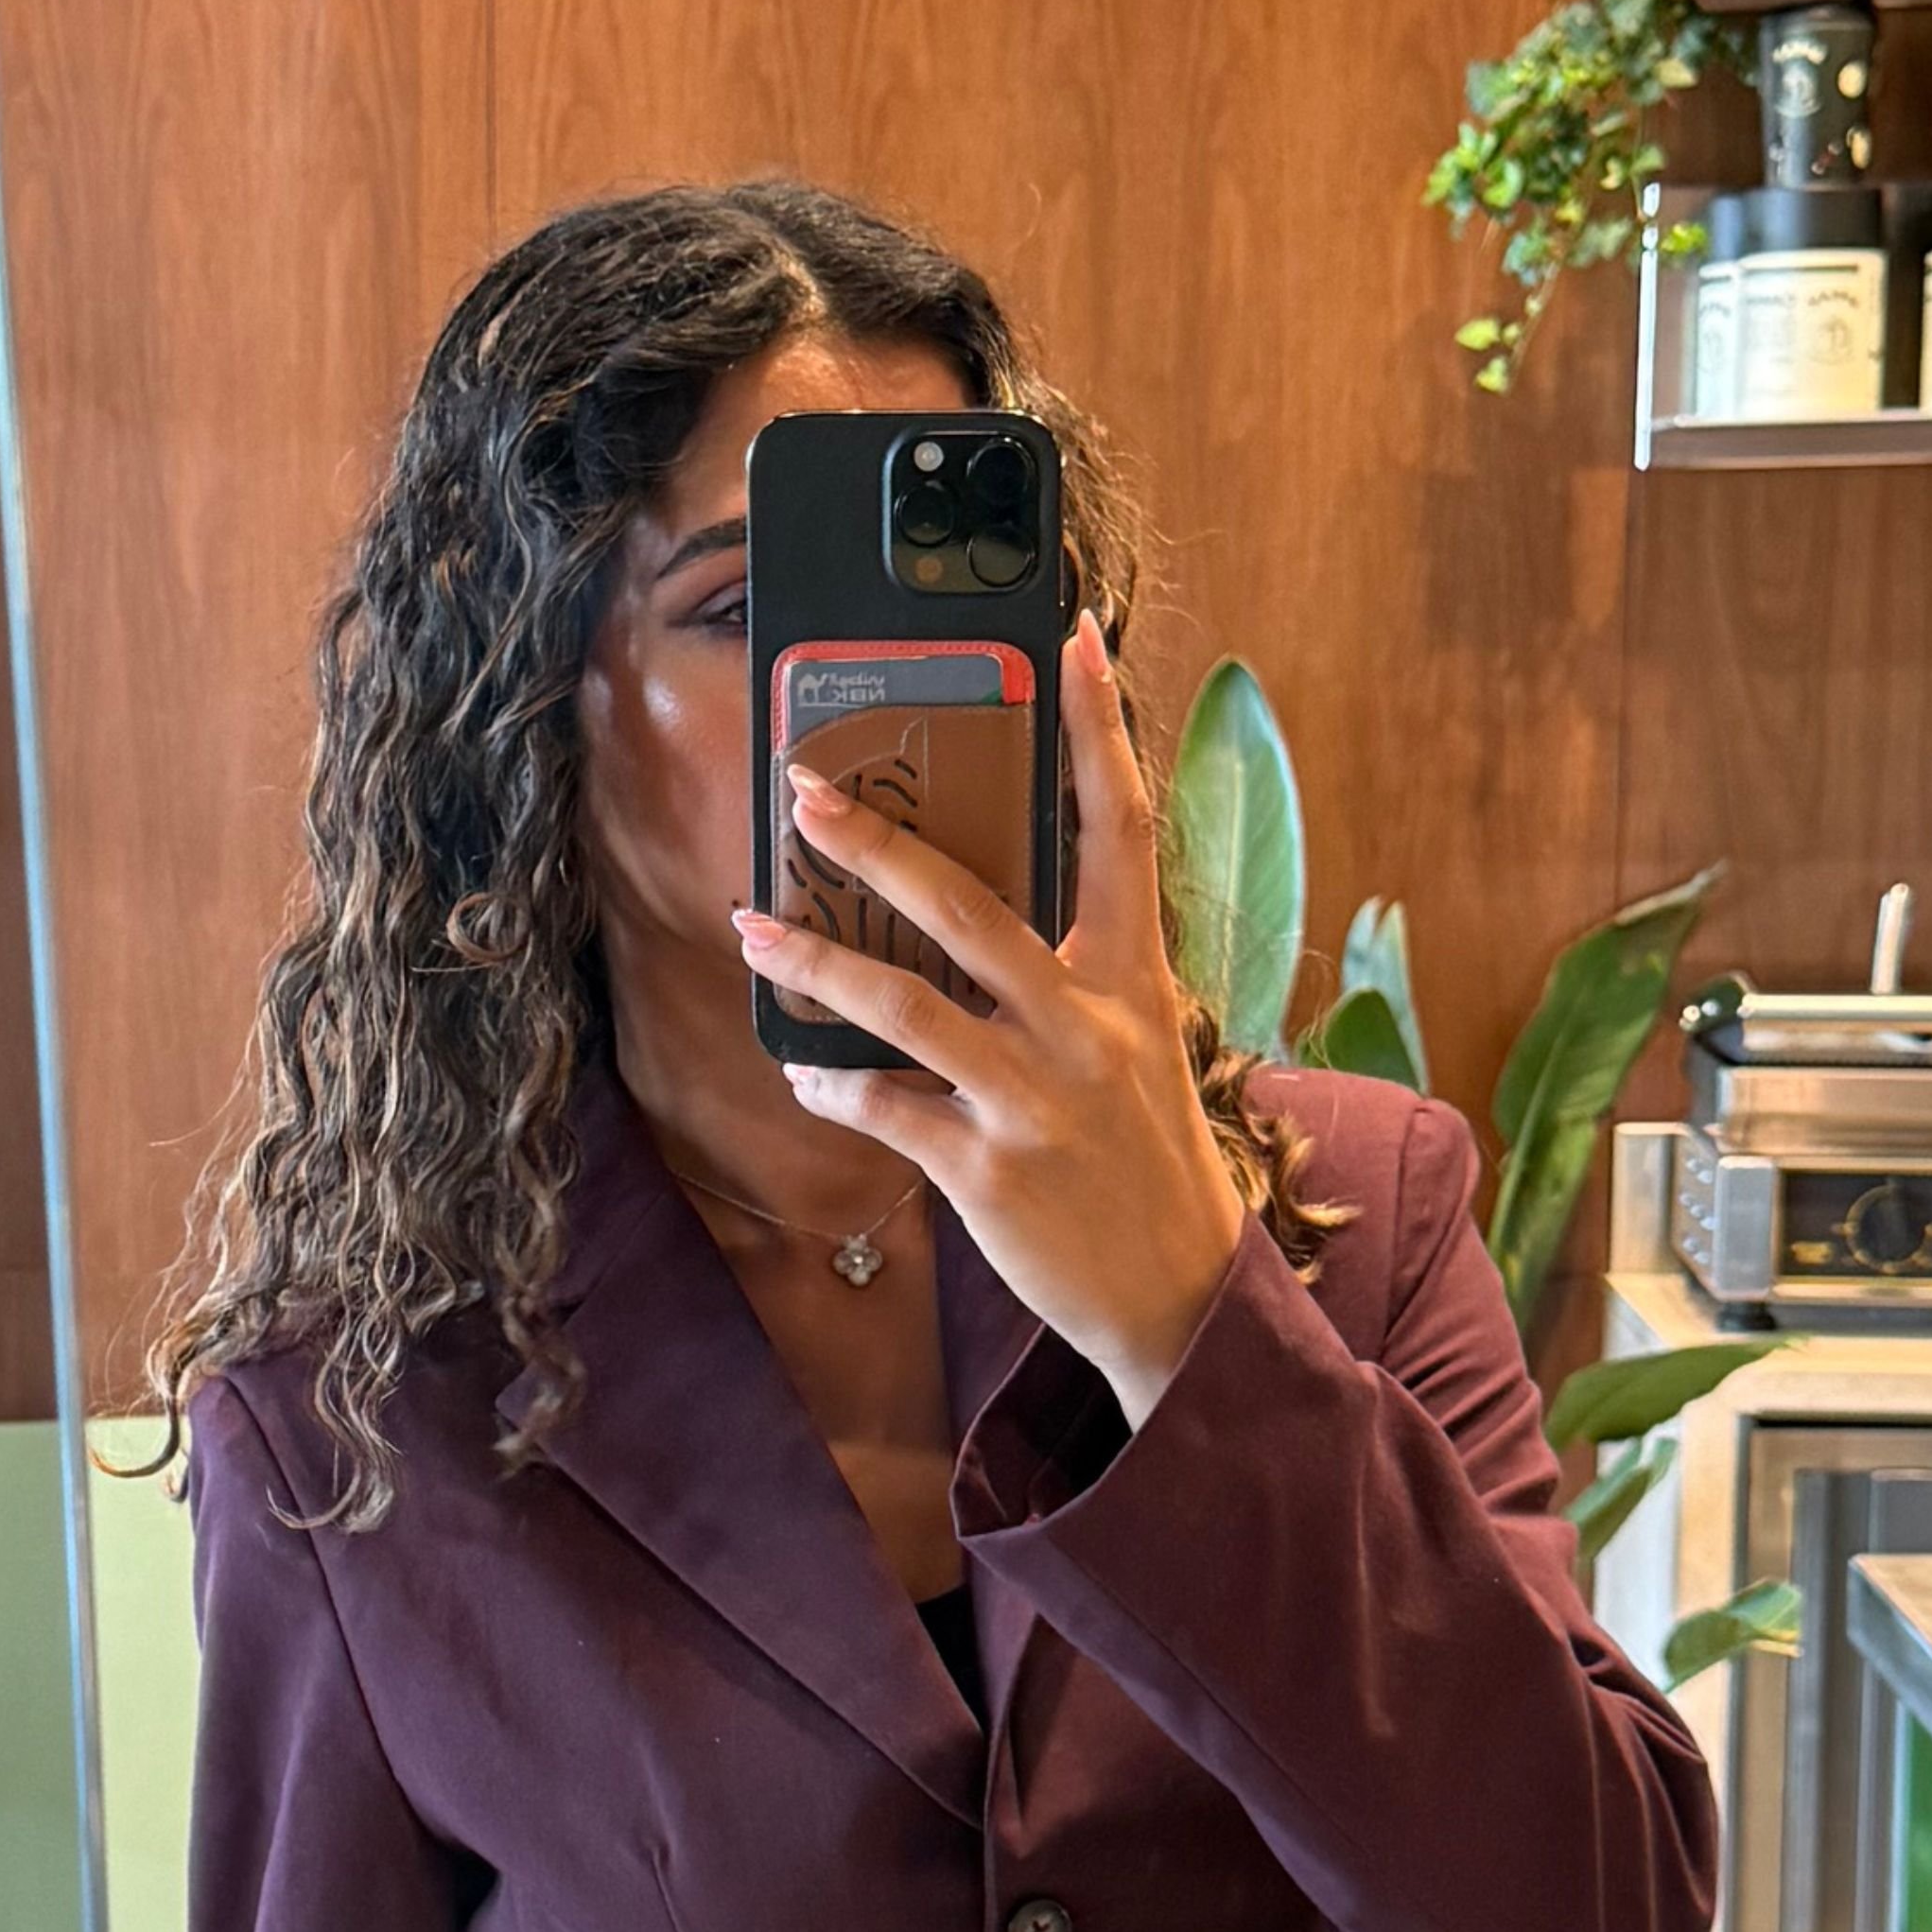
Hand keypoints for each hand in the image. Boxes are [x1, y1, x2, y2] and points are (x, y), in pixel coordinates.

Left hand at [732, 614, 1251, 1430]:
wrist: (1178, 1292)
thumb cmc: (1146, 1156)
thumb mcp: (1140, 1044)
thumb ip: (1075, 973)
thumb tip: (980, 912)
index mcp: (1134, 976)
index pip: (1121, 825)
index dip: (1099, 727)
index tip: (1070, 639)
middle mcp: (1086, 1024)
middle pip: (971, 907)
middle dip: (879, 844)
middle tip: (806, 794)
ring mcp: (1034, 1098)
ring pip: (905, 1007)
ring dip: (817, 963)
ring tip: (753, 929)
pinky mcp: (988, 1170)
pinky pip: (887, 1109)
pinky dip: (836, 1084)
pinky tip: (804, 1067)